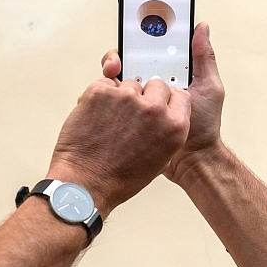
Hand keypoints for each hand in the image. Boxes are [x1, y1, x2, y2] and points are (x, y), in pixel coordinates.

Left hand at [46, 77, 189, 216]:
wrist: (86, 182)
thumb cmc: (118, 178)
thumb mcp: (159, 159)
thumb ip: (165, 131)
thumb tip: (160, 114)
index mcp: (173, 126)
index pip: (180, 96)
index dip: (167, 99)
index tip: (159, 102)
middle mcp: (154, 110)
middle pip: (157, 84)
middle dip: (146, 95)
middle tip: (132, 113)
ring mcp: (127, 98)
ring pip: (129, 84)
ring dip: (121, 97)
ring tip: (110, 122)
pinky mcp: (101, 92)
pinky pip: (105, 84)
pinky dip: (101, 96)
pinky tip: (97, 116)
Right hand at [101, 22, 225, 185]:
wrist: (192, 160)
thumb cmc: (205, 125)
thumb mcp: (209, 87)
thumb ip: (204, 58)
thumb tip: (201, 26)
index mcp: (172, 75)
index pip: (154, 51)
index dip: (143, 40)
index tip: (135, 33)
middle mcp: (155, 85)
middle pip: (133, 61)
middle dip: (123, 54)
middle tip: (119, 58)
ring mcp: (142, 100)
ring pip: (122, 78)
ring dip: (114, 70)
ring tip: (113, 71)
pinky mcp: (132, 115)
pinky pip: (118, 99)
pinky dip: (111, 92)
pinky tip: (112, 89)